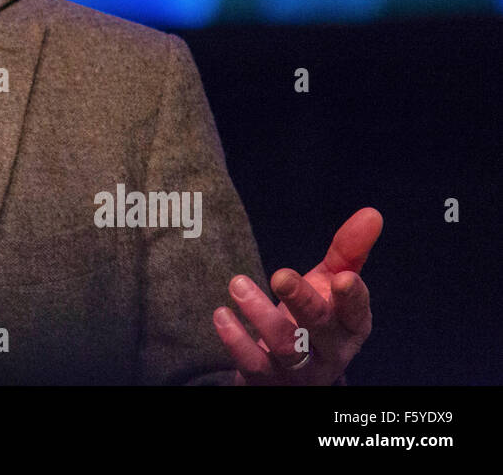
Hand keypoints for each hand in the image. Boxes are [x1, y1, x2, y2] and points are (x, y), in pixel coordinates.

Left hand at [212, 207, 382, 384]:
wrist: (287, 373)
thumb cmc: (313, 319)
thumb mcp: (330, 285)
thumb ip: (349, 251)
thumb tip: (372, 212)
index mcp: (350, 326)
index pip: (357, 314)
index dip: (353, 298)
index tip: (342, 277)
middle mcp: (329, 352)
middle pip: (320, 330)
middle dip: (303, 302)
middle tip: (280, 275)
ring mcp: (300, 372)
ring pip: (287, 347)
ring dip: (262, 315)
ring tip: (238, 284)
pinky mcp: (268, 381)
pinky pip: (254, 365)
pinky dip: (237, 341)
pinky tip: (222, 314)